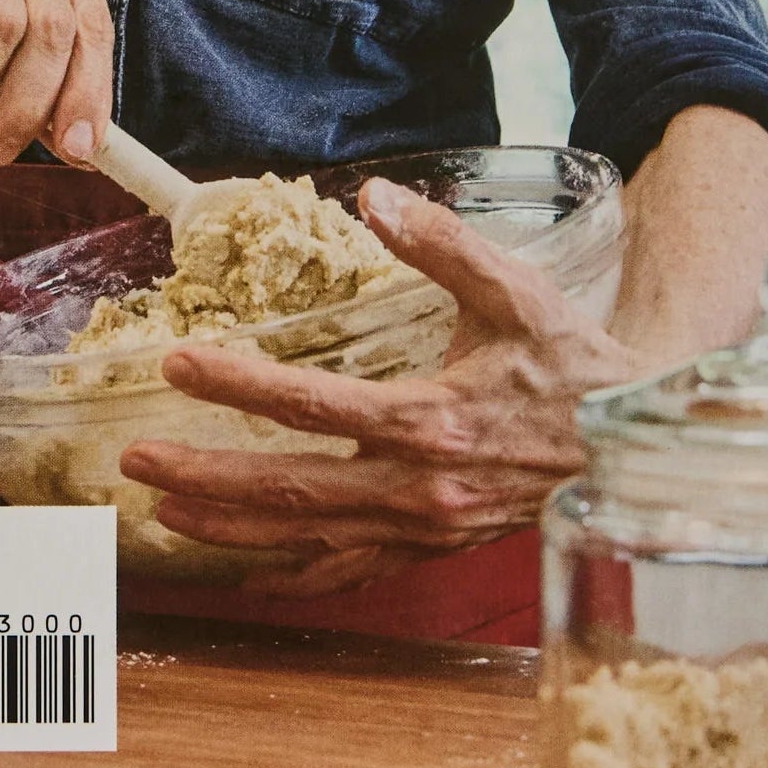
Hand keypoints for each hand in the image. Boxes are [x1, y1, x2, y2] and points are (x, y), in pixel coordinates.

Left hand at [115, 176, 644, 590]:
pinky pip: (349, 572)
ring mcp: (422, 530)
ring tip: (164, 510)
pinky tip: (246, 570)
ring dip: (230, 529)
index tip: (176, 361)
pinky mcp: (432, 551)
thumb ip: (440, 242)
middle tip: (135, 458)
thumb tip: (374, 193)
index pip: (311, 403)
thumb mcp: (515, 288)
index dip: (236, 382)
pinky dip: (292, 575)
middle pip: (290, 487)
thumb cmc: (571, 362)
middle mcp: (418, 487)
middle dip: (205, 473)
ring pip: (308, 539)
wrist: (631, 442)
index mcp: (431, 418)